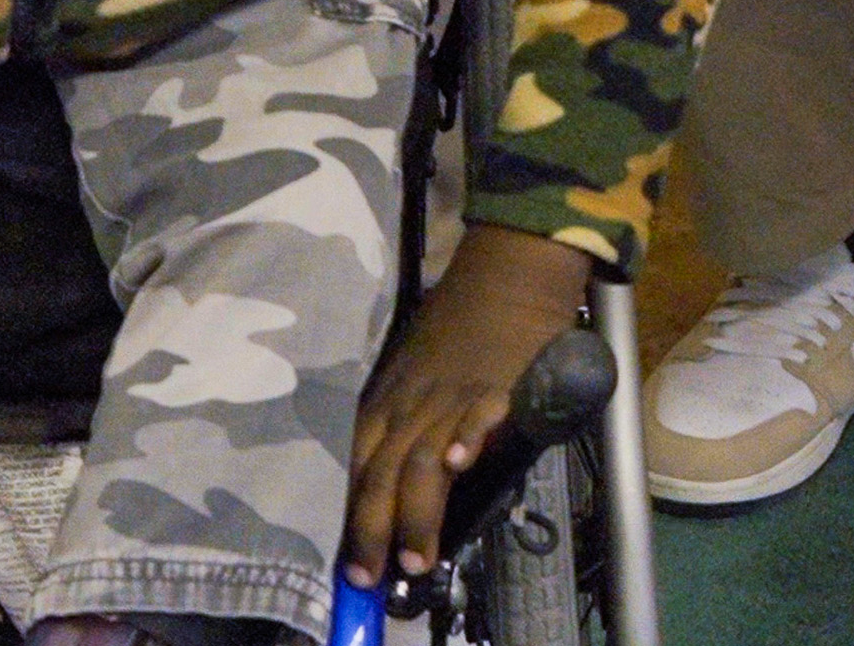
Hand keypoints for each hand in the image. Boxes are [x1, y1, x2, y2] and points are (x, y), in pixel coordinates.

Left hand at [344, 226, 593, 590]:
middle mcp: (411, 403)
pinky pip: (475, 415)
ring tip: (416, 559)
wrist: (505, 273)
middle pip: (382, 471)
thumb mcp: (412, 369)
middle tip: (371, 579)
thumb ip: (403, 416)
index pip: (357, 464)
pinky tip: (462, 466)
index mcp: (389, 400)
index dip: (351, 515)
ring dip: (416, 512)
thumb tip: (392, 476)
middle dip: (374, 529)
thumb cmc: (459, 321)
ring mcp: (451, 395)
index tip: (348, 563)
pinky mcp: (495, 386)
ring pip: (421, 460)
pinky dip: (466, 440)